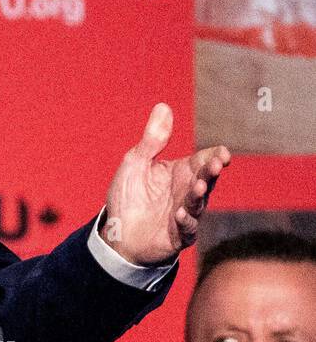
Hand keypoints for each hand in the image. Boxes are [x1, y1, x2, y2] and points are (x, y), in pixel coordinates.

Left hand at [103, 103, 230, 266]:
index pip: (203, 160)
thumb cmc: (130, 196)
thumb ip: (152, 139)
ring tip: (198, 187)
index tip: (222, 153)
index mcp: (181, 172)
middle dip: (211, 172)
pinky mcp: (178, 235)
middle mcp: (188, 192)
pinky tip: (180, 215)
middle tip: (216, 165)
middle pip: (206, 179)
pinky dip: (186, 222)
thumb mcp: (136, 163)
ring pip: (198, 203)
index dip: (214, 156)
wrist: (119, 233)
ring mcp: (186, 214)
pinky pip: (187, 228)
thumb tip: (163, 106)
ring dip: (199, 196)